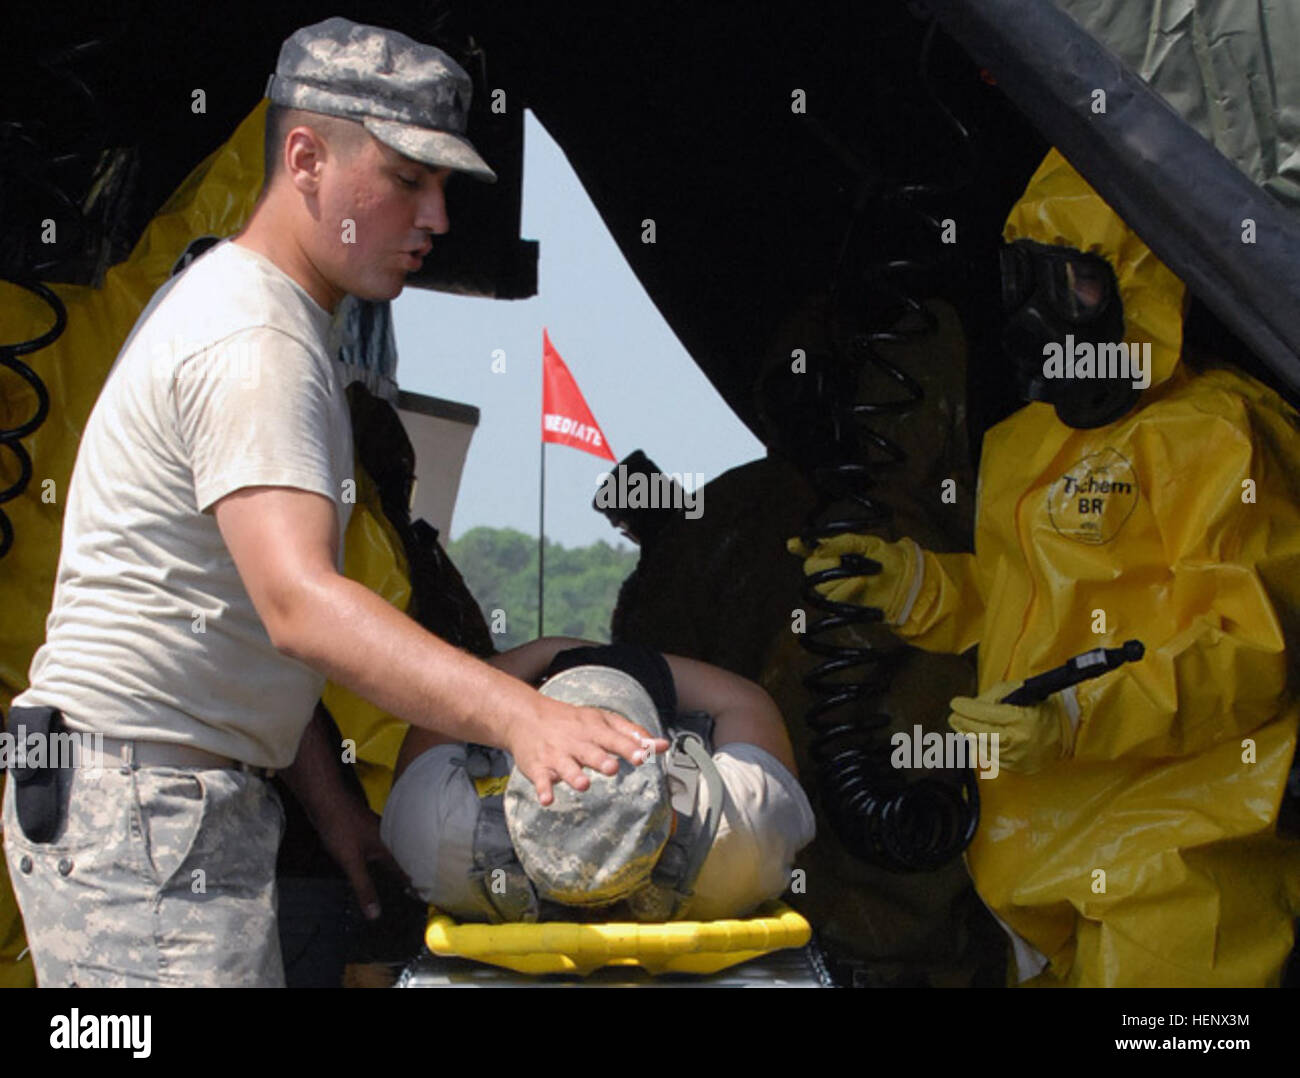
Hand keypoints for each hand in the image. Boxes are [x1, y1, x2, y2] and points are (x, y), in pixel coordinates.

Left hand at [314, 796, 404, 920]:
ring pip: (388, 850)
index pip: (404, 870)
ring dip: (393, 862)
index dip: (412, 884)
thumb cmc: (341, 828)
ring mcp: (373, 831)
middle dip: (406, 872)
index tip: (423, 896)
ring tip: (399, 875)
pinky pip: (377, 845)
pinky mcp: (363, 828)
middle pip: (400, 858)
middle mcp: (385, 838)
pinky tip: (373, 858)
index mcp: (386, 847)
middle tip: (415, 888)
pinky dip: (379, 856)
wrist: (326, 800)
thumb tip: (375, 914)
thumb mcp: (351, 862)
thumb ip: (364, 887)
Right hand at [507, 696, 668, 806]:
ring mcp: (556, 755)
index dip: (629, 748)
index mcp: (594, 729)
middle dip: (601, 760)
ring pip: (566, 766)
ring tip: (583, 784)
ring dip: (574, 775)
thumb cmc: (573, 722)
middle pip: (590, 752)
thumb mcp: (603, 720)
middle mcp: (576, 742)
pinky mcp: (538, 767)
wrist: (527, 716)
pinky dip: (543, 789)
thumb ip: (632, 734)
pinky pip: (540, 779)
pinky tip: (547, 799)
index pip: (614, 739)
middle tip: (612, 767)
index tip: (643, 756)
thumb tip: (662, 745)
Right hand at [787, 533, 918, 620]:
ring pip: (820, 584)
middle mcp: (831, 568)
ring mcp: (836, 586)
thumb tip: (817, 551)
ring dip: (838, 576)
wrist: (906, 581)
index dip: (800, 547)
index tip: (794, 544)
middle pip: (810, 568)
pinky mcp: (844, 602)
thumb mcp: (866, 543)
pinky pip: (834, 596)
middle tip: (842, 559)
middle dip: (823, 563)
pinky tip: (859, 582)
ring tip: (859, 571)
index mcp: (834, 550)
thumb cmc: (888, 558)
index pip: (810, 549)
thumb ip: (840, 543)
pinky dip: (846, 588)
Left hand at [947, 680, 1077, 773]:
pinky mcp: (1016, 767)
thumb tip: (969, 706)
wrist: (1066, 730)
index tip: (955, 703)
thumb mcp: (1017, 690)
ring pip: (982, 746)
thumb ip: (991, 697)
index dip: (966, 708)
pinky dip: (980, 746)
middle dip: (962, 723)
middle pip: (979, 732)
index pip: (984, 714)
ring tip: (961, 725)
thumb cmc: (1039, 705)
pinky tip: (975, 738)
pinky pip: (991, 757)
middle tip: (953, 716)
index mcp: (1020, 719)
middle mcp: (1018, 740)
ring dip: (968, 735)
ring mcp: (1017, 757)